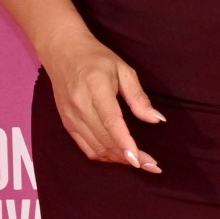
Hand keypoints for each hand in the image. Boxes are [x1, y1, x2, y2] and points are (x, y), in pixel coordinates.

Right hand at [40, 28, 162, 171]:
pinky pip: (86, 148)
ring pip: (96, 147)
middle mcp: (80, 105)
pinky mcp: (67, 124)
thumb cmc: (97, 59)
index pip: (110, 121)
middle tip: (152, 166)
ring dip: (118, 159)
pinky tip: (120, 156)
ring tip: (140, 163)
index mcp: (96, 88)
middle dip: (129, 157)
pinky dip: (104, 156)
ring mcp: (71, 116)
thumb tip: (157, 119)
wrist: (62, 52)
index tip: (139, 159)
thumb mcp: (123, 70)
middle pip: (105, 139)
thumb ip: (139, 96)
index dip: (125, 142)